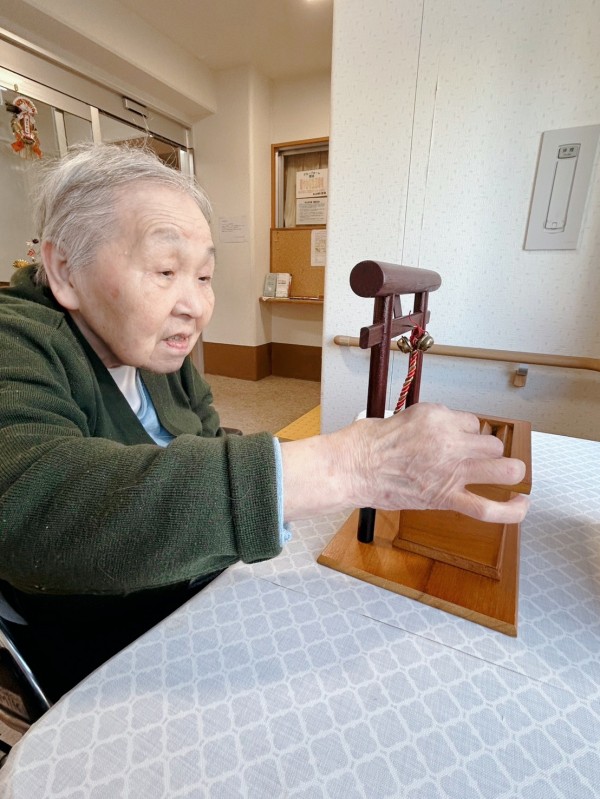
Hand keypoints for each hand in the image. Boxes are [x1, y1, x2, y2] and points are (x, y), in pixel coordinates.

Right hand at [347, 403, 528, 523]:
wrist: (352, 467)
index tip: (452, 440)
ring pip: (502, 467)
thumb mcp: (403, 418)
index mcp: (437, 416)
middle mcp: (449, 440)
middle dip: (484, 449)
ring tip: (507, 474)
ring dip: (506, 470)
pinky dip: (511, 510)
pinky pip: (488, 508)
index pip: (470, 421)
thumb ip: (429, 426)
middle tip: (474, 457)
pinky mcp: (446, 497)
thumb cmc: (367, 444)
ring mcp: (451, 470)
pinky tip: (522, 505)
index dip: (464, 432)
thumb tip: (440, 435)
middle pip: (490, 442)